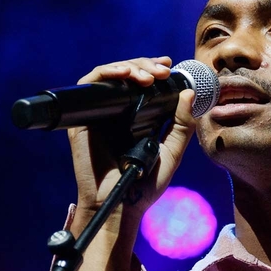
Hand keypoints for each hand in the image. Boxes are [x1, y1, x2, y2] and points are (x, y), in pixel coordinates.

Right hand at [67, 56, 198, 223]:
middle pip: (126, 75)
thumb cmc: (145, 185)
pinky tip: (123, 75)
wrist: (121, 205)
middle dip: (145, 66)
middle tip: (162, 72)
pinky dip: (106, 73)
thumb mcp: (172, 152)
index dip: (152, 68)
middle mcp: (116, 113)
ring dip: (130, 67)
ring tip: (148, 76)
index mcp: (135, 118)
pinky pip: (89, 86)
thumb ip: (182, 125)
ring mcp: (98, 115)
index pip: (141, 83)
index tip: (169, 66)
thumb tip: (188, 93)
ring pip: (109, 75)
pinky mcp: (81, 119)